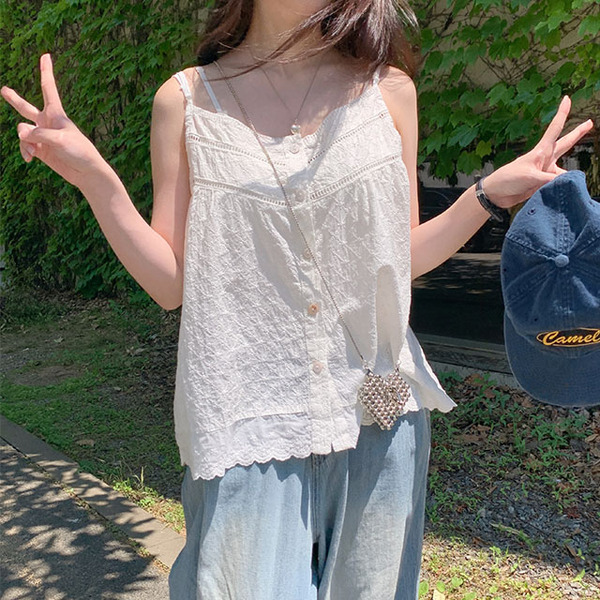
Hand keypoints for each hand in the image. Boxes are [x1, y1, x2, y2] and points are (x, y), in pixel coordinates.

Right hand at [1, 53, 108, 188]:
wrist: (86, 173)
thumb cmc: (79, 152)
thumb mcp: (59, 140)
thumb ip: (36, 134)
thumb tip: (20, 134)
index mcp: (56, 113)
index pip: (48, 88)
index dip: (46, 71)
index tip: (46, 55)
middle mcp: (48, 123)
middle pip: (26, 108)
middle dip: (14, 100)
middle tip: (3, 90)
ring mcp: (43, 137)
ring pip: (22, 132)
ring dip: (24, 141)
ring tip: (32, 151)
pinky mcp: (41, 150)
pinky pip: (25, 146)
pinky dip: (24, 151)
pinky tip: (29, 158)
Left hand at [482, 96, 593, 207]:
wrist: (495, 195)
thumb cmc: (508, 179)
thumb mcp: (529, 177)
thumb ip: (549, 179)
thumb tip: (567, 181)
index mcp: (540, 152)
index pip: (554, 129)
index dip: (561, 114)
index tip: (566, 98)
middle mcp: (545, 160)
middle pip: (565, 144)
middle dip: (577, 133)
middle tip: (590, 122)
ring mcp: (544, 172)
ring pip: (564, 171)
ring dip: (569, 178)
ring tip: (562, 187)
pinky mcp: (542, 185)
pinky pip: (558, 185)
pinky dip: (562, 189)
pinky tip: (562, 197)